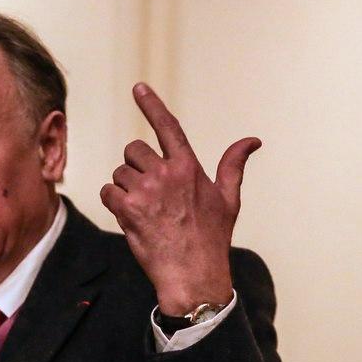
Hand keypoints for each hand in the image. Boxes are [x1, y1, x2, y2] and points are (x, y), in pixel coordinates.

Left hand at [99, 82, 259, 315]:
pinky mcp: (127, 209)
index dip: (151, 104)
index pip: (167, 127)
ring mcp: (146, 191)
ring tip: (144, 209)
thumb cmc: (211, 237)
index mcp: (189, 167)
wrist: (193, 274)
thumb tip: (253, 140)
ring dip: (125, 187)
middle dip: (136, 166)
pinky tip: (130, 217)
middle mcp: (166, 174)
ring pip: (119, 173)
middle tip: (149, 190)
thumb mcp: (228, 199)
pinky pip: (108, 192)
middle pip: (133, 150)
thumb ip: (233, 165)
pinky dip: (114, 202)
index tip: (139, 87)